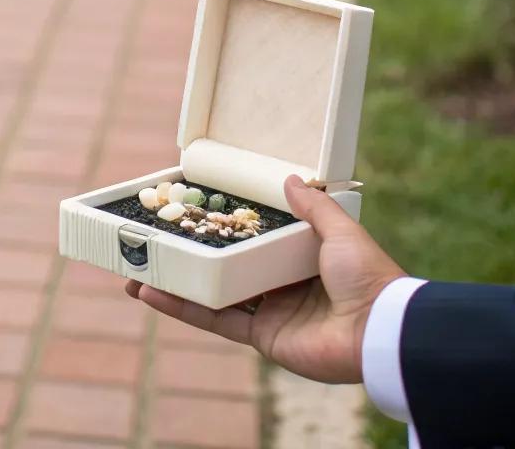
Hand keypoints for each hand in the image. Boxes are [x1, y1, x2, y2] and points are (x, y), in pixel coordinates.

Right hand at [126, 175, 405, 383]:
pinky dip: (183, 308)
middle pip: (224, 266)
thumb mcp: (339, 230)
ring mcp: (268, 310)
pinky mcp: (260, 337)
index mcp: (298, 255)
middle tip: (154, 239)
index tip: (191, 211)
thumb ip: (312, 207)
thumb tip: (289, 177)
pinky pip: (215, 319)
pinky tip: (153, 293)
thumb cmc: (367, 275)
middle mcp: (279, 282)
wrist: (379, 330)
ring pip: (211, 293)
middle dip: (189, 255)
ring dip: (174, 282)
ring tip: (135, 269)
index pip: (251, 237)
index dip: (221, 226)